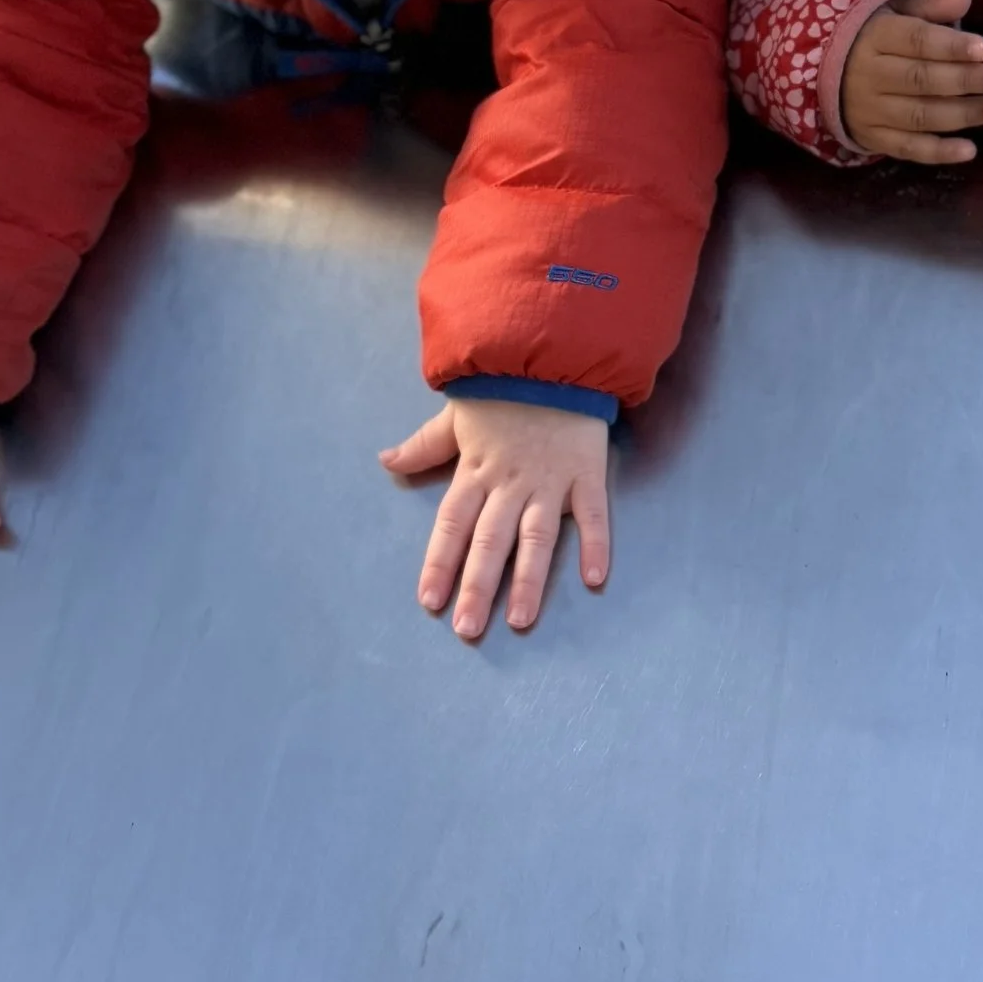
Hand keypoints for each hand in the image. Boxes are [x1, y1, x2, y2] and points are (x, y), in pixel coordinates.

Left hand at [382, 394, 611, 639]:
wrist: (553, 352)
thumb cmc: (503, 386)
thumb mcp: (455, 413)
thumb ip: (424, 445)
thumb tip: (385, 461)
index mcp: (476, 470)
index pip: (453, 524)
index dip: (440, 562)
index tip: (429, 600)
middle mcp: (510, 483)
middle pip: (490, 542)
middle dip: (477, 587)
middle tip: (467, 629)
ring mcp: (551, 481)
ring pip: (537, 538)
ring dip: (529, 580)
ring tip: (521, 620)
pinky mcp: (588, 474)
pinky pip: (594, 514)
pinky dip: (597, 545)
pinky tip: (594, 580)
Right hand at [839, 0, 982, 162]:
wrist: (825, 72)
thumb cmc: (874, 35)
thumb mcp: (894, 10)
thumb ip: (930, 5)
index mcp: (875, 36)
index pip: (916, 40)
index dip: (951, 45)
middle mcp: (868, 75)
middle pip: (920, 79)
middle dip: (964, 81)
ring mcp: (868, 110)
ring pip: (918, 115)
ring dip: (960, 115)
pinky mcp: (872, 138)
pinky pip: (907, 148)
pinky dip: (938, 152)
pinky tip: (970, 151)